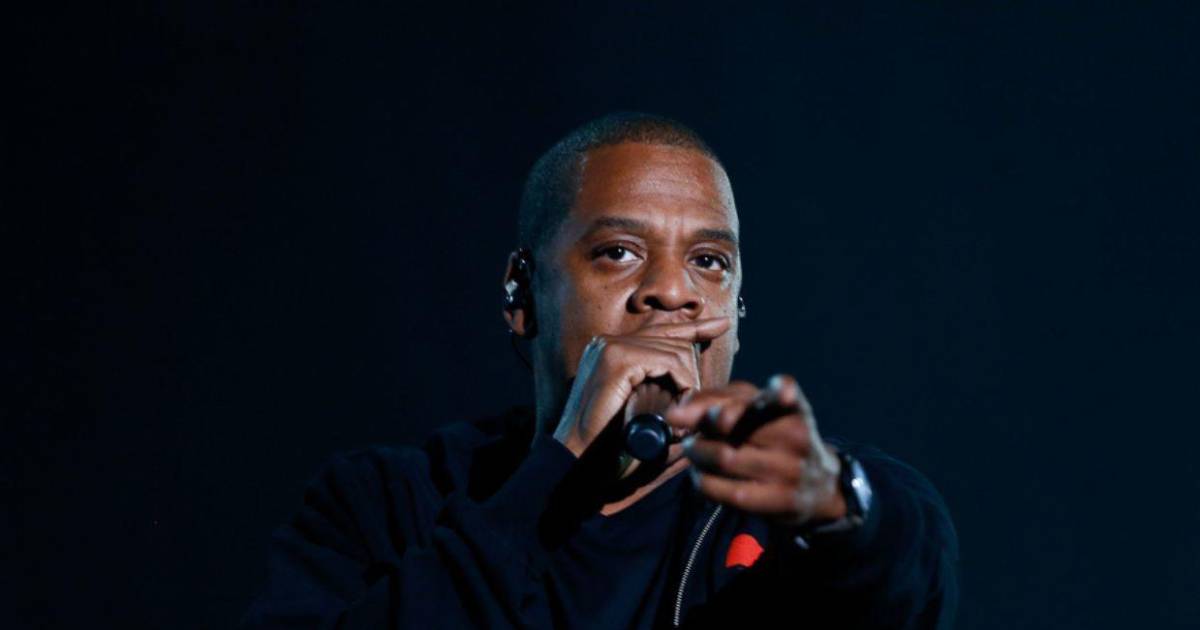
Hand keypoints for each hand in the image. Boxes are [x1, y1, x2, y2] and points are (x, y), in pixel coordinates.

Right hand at [553, 316, 731, 458]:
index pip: (662, 330)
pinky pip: (668, 363)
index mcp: (611, 350)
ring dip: (687, 386)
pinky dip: (680, 386)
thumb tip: (693, 373)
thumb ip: (661, 387)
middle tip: (689, 406)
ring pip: (676, 352)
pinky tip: (676, 409)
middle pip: (674, 341)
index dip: (695, 328)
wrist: (580, 462)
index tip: (722, 325)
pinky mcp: (617, 359)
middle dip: (690, 374)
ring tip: (679, 416)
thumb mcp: (641, 409)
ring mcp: (611, 347)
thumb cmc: (611, 444)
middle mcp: (608, 342)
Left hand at [665, 374, 846, 526]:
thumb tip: (673, 415)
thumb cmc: (772, 435)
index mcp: (791, 405)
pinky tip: (702, 476)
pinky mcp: (782, 501)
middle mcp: (796, 434)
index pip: (784, 392)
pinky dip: (703, 482)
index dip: (776, 393)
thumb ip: (710, 401)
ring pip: (724, 457)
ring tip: (695, 453)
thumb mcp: (750, 407)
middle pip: (730, 424)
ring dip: (696, 455)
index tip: (757, 402)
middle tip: (693, 436)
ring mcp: (791, 469)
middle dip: (700, 428)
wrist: (817, 486)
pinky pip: (728, 491)